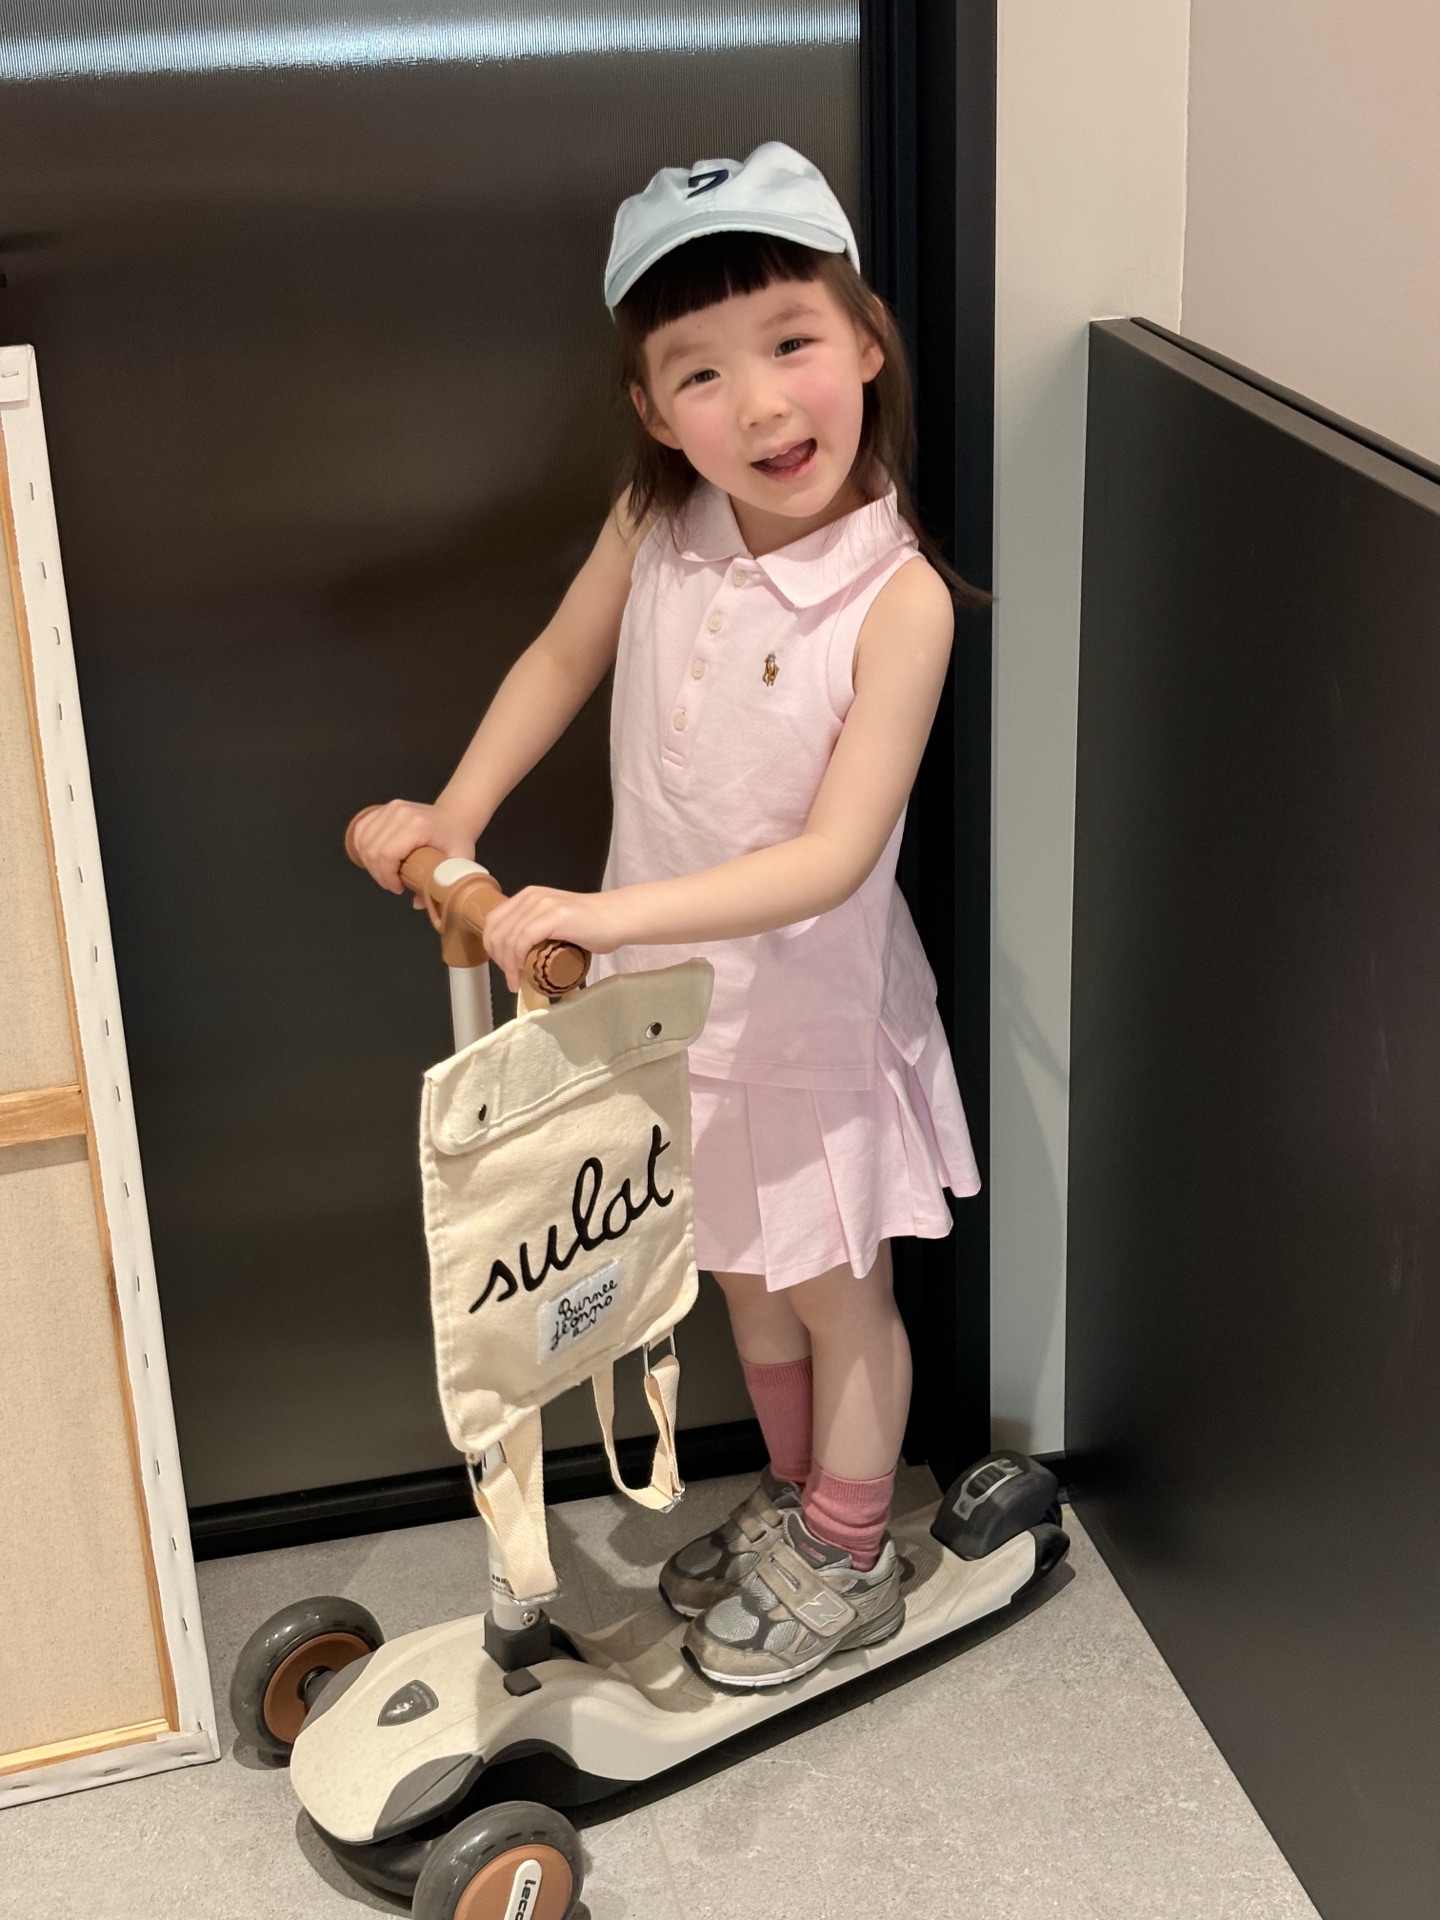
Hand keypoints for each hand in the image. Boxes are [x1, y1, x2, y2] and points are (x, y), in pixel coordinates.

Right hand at [352, 800, 476, 906]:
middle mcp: (400, 813)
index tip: (398, 888)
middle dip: (378, 874)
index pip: (388, 853)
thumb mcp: (458, 863)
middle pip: (372, 849)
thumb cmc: (457, 839)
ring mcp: (390, 808)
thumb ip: (440, 884)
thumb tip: (417, 903)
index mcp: (418, 825)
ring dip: (369, 863)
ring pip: (364, 840)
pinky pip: (361, 830)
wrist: (454, 816)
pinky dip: (362, 848)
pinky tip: (374, 860)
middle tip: (392, 884)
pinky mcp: (383, 808)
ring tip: (386, 874)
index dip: (387, 876)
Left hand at [481, 886, 625, 989]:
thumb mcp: (554, 921)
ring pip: (507, 938)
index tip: (503, 967)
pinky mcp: (553, 916)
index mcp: (527, 896)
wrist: (616, 919)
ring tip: (516, 981)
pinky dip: (516, 961)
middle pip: (497, 931)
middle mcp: (530, 897)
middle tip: (511, 978)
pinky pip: (522, 940)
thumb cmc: (590, 926)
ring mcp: (542, 904)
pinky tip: (521, 974)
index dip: (491, 947)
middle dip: (498, 960)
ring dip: (507, 965)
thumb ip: (536, 928)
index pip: (493, 921)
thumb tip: (517, 956)